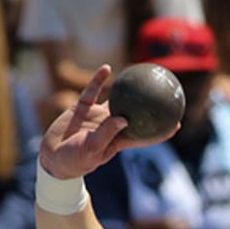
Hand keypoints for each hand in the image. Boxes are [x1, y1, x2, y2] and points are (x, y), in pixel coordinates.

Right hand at [39, 65, 179, 179]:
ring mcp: (97, 115)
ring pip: (116, 99)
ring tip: (139, 73)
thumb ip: (106, 134)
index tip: (177, 123)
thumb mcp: (91, 149)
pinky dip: (99, 80)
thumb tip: (125, 119)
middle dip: (150, 106)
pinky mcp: (82, 107)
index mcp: (117, 140)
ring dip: (128, 88)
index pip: (144, 136)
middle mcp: (110, 126)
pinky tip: (107, 68)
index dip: (160, 131)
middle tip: (165, 93)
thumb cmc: (74, 160)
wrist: (52, 156)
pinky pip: (93, 91)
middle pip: (135, 114)